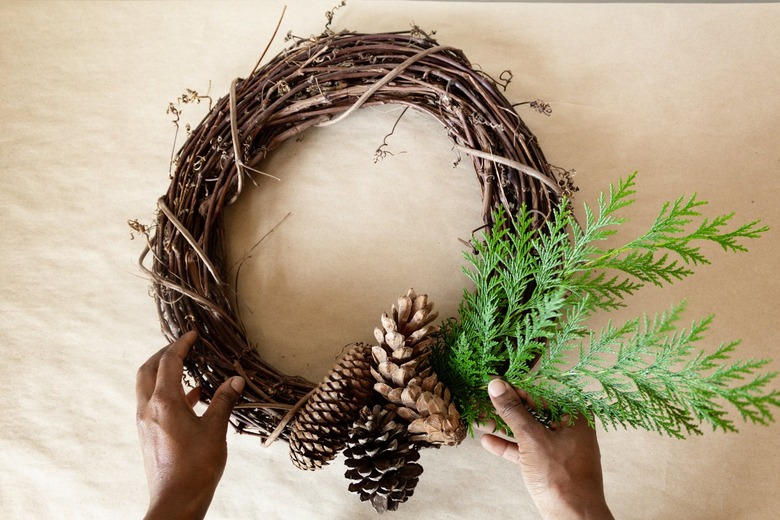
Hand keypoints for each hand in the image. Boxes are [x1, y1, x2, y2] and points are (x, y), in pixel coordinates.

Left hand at [136, 331, 244, 519]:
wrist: (176, 501)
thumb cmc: (195, 466)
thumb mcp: (215, 430)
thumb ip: (223, 401)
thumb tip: (235, 380)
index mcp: (163, 402)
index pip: (168, 362)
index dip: (180, 345)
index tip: (192, 335)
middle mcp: (148, 409)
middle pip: (148, 370)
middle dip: (163, 355)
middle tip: (182, 347)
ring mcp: (145, 423)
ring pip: (148, 387)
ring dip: (164, 374)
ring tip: (187, 369)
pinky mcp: (149, 435)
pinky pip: (154, 404)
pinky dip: (169, 394)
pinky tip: (191, 398)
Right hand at [479, 379, 613, 519]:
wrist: (573, 518)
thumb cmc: (562, 477)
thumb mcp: (532, 439)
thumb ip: (513, 411)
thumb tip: (497, 386)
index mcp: (574, 416)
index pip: (539, 395)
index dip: (513, 390)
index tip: (492, 385)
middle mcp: (569, 429)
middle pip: (532, 413)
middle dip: (505, 410)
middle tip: (482, 401)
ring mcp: (560, 448)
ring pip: (527, 432)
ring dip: (503, 427)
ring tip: (479, 418)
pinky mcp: (550, 465)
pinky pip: (527, 450)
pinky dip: (509, 446)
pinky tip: (488, 441)